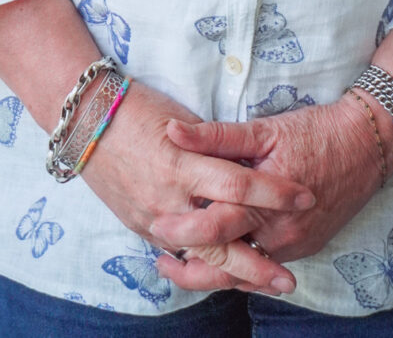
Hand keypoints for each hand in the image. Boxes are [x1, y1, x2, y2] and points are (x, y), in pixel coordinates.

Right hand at [80, 79, 315, 295]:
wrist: (86, 118)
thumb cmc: (137, 108)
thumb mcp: (182, 119)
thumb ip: (214, 147)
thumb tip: (244, 164)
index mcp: (183, 164)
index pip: (239, 185)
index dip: (275, 192)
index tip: (306, 196)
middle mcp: (169, 200)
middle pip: (221, 242)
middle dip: (257, 265)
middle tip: (289, 280)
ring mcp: (152, 219)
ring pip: (199, 259)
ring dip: (234, 275)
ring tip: (264, 284)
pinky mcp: (140, 227)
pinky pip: (177, 254)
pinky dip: (202, 267)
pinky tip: (225, 275)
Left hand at [150, 94, 389, 289]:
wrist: (368, 145)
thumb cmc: (315, 131)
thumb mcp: (265, 128)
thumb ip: (216, 136)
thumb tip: (173, 132)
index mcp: (264, 205)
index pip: (214, 229)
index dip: (181, 232)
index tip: (154, 228)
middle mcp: (279, 236)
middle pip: (226, 265)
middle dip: (190, 268)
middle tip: (159, 261)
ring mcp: (294, 247)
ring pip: (246, 274)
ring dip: (213, 273)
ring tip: (181, 266)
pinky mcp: (304, 248)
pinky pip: (266, 267)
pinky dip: (241, 269)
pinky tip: (222, 259)